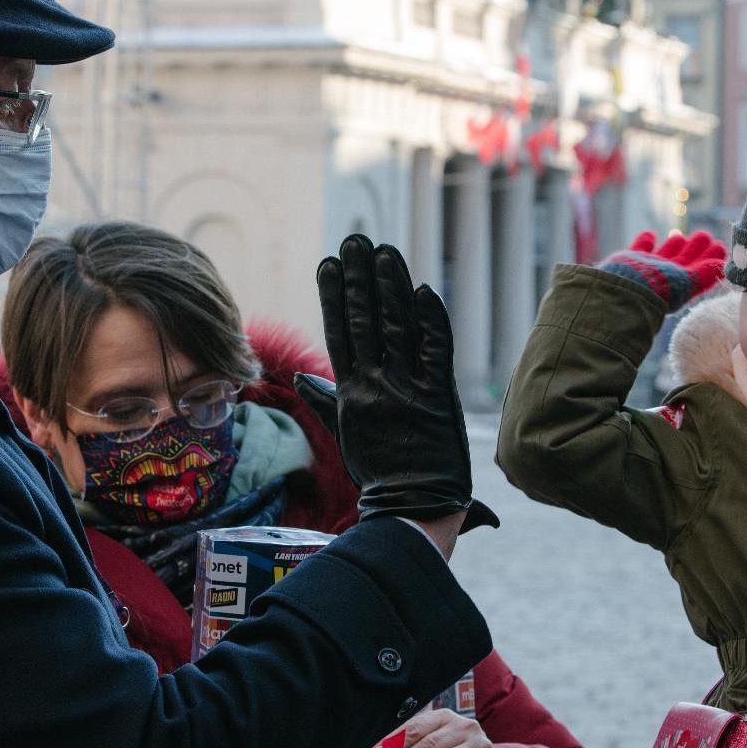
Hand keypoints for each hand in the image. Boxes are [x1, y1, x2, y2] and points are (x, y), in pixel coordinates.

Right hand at [295, 234, 498, 531]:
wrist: (414, 506)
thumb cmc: (380, 473)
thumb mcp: (347, 435)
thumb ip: (328, 401)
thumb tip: (306, 380)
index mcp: (352, 393)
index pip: (340, 333)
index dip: (334, 296)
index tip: (329, 263)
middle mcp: (376, 386)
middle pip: (365, 322)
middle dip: (360, 278)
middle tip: (356, 241)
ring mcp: (408, 390)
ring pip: (397, 328)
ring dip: (390, 287)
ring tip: (383, 252)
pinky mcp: (440, 399)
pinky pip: (437, 352)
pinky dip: (431, 321)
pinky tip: (424, 292)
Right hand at [597, 229, 726, 309]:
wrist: (621, 289)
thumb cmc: (656, 289)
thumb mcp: (685, 283)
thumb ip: (704, 274)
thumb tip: (721, 264)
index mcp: (679, 286)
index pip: (699, 271)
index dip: (710, 259)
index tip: (720, 246)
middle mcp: (664, 278)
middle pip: (682, 261)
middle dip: (694, 249)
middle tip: (704, 235)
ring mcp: (646, 269)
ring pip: (663, 254)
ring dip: (672, 245)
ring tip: (680, 235)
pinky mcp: (629, 260)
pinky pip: (639, 248)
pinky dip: (644, 241)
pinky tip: (650, 234)